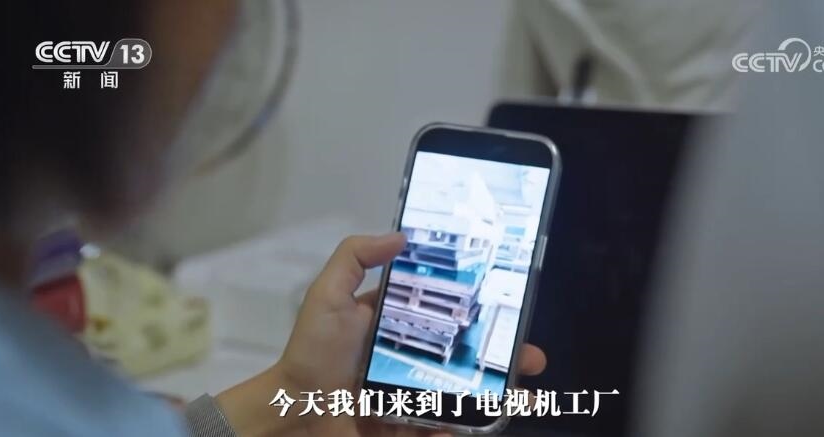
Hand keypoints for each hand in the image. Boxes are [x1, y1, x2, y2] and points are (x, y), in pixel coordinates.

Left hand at [217, 233, 546, 436]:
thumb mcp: (327, 297)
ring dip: (499, 396)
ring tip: (527, 398)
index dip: (480, 309)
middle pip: (466, 356)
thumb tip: (401, 235)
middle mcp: (410, 358)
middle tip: (531, 357)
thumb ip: (355, 258)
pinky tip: (491, 422)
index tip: (510, 305)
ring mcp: (412, 396)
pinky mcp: (409, 428)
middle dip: (503, 356)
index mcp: (397, 324)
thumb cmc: (312, 356)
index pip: (446, 312)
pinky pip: (444, 428)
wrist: (292, 416)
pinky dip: (467, 428)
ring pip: (465, 394)